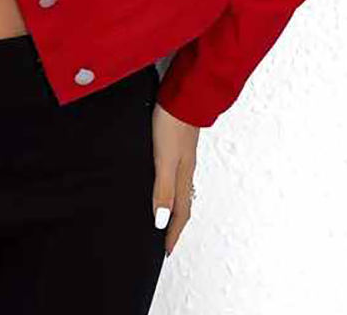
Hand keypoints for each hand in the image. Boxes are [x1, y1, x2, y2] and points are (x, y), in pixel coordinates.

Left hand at [151, 102, 199, 255]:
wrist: (182, 95)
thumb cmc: (172, 124)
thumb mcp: (164, 159)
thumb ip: (163, 189)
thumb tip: (161, 222)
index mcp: (183, 176)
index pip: (180, 212)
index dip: (173, 232)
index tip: (167, 250)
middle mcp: (185, 168)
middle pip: (182, 203)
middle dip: (175, 223)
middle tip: (166, 238)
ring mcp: (182, 155)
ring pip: (179, 187)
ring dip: (173, 204)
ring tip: (164, 215)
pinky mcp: (176, 143)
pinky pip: (175, 172)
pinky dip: (169, 185)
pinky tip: (161, 178)